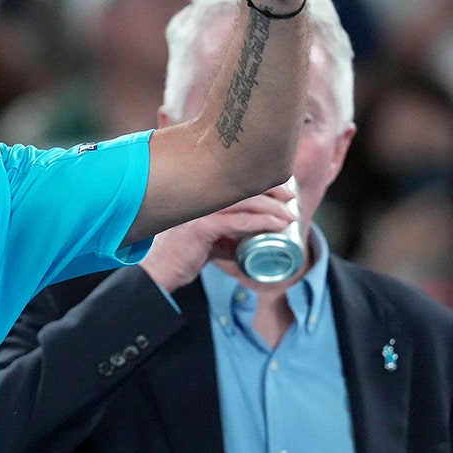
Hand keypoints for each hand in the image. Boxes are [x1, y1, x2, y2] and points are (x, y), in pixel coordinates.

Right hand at [141, 184, 295, 291]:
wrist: (160, 271)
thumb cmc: (181, 255)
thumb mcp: (207, 241)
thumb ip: (225, 238)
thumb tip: (246, 245)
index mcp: (200, 195)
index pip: (235, 181)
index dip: (261, 182)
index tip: (282, 188)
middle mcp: (199, 196)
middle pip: (243, 186)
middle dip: (272, 190)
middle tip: (291, 198)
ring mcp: (200, 209)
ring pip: (244, 201)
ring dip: (272, 206)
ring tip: (289, 214)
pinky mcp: (202, 226)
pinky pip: (239, 221)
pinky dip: (262, 222)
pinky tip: (277, 225)